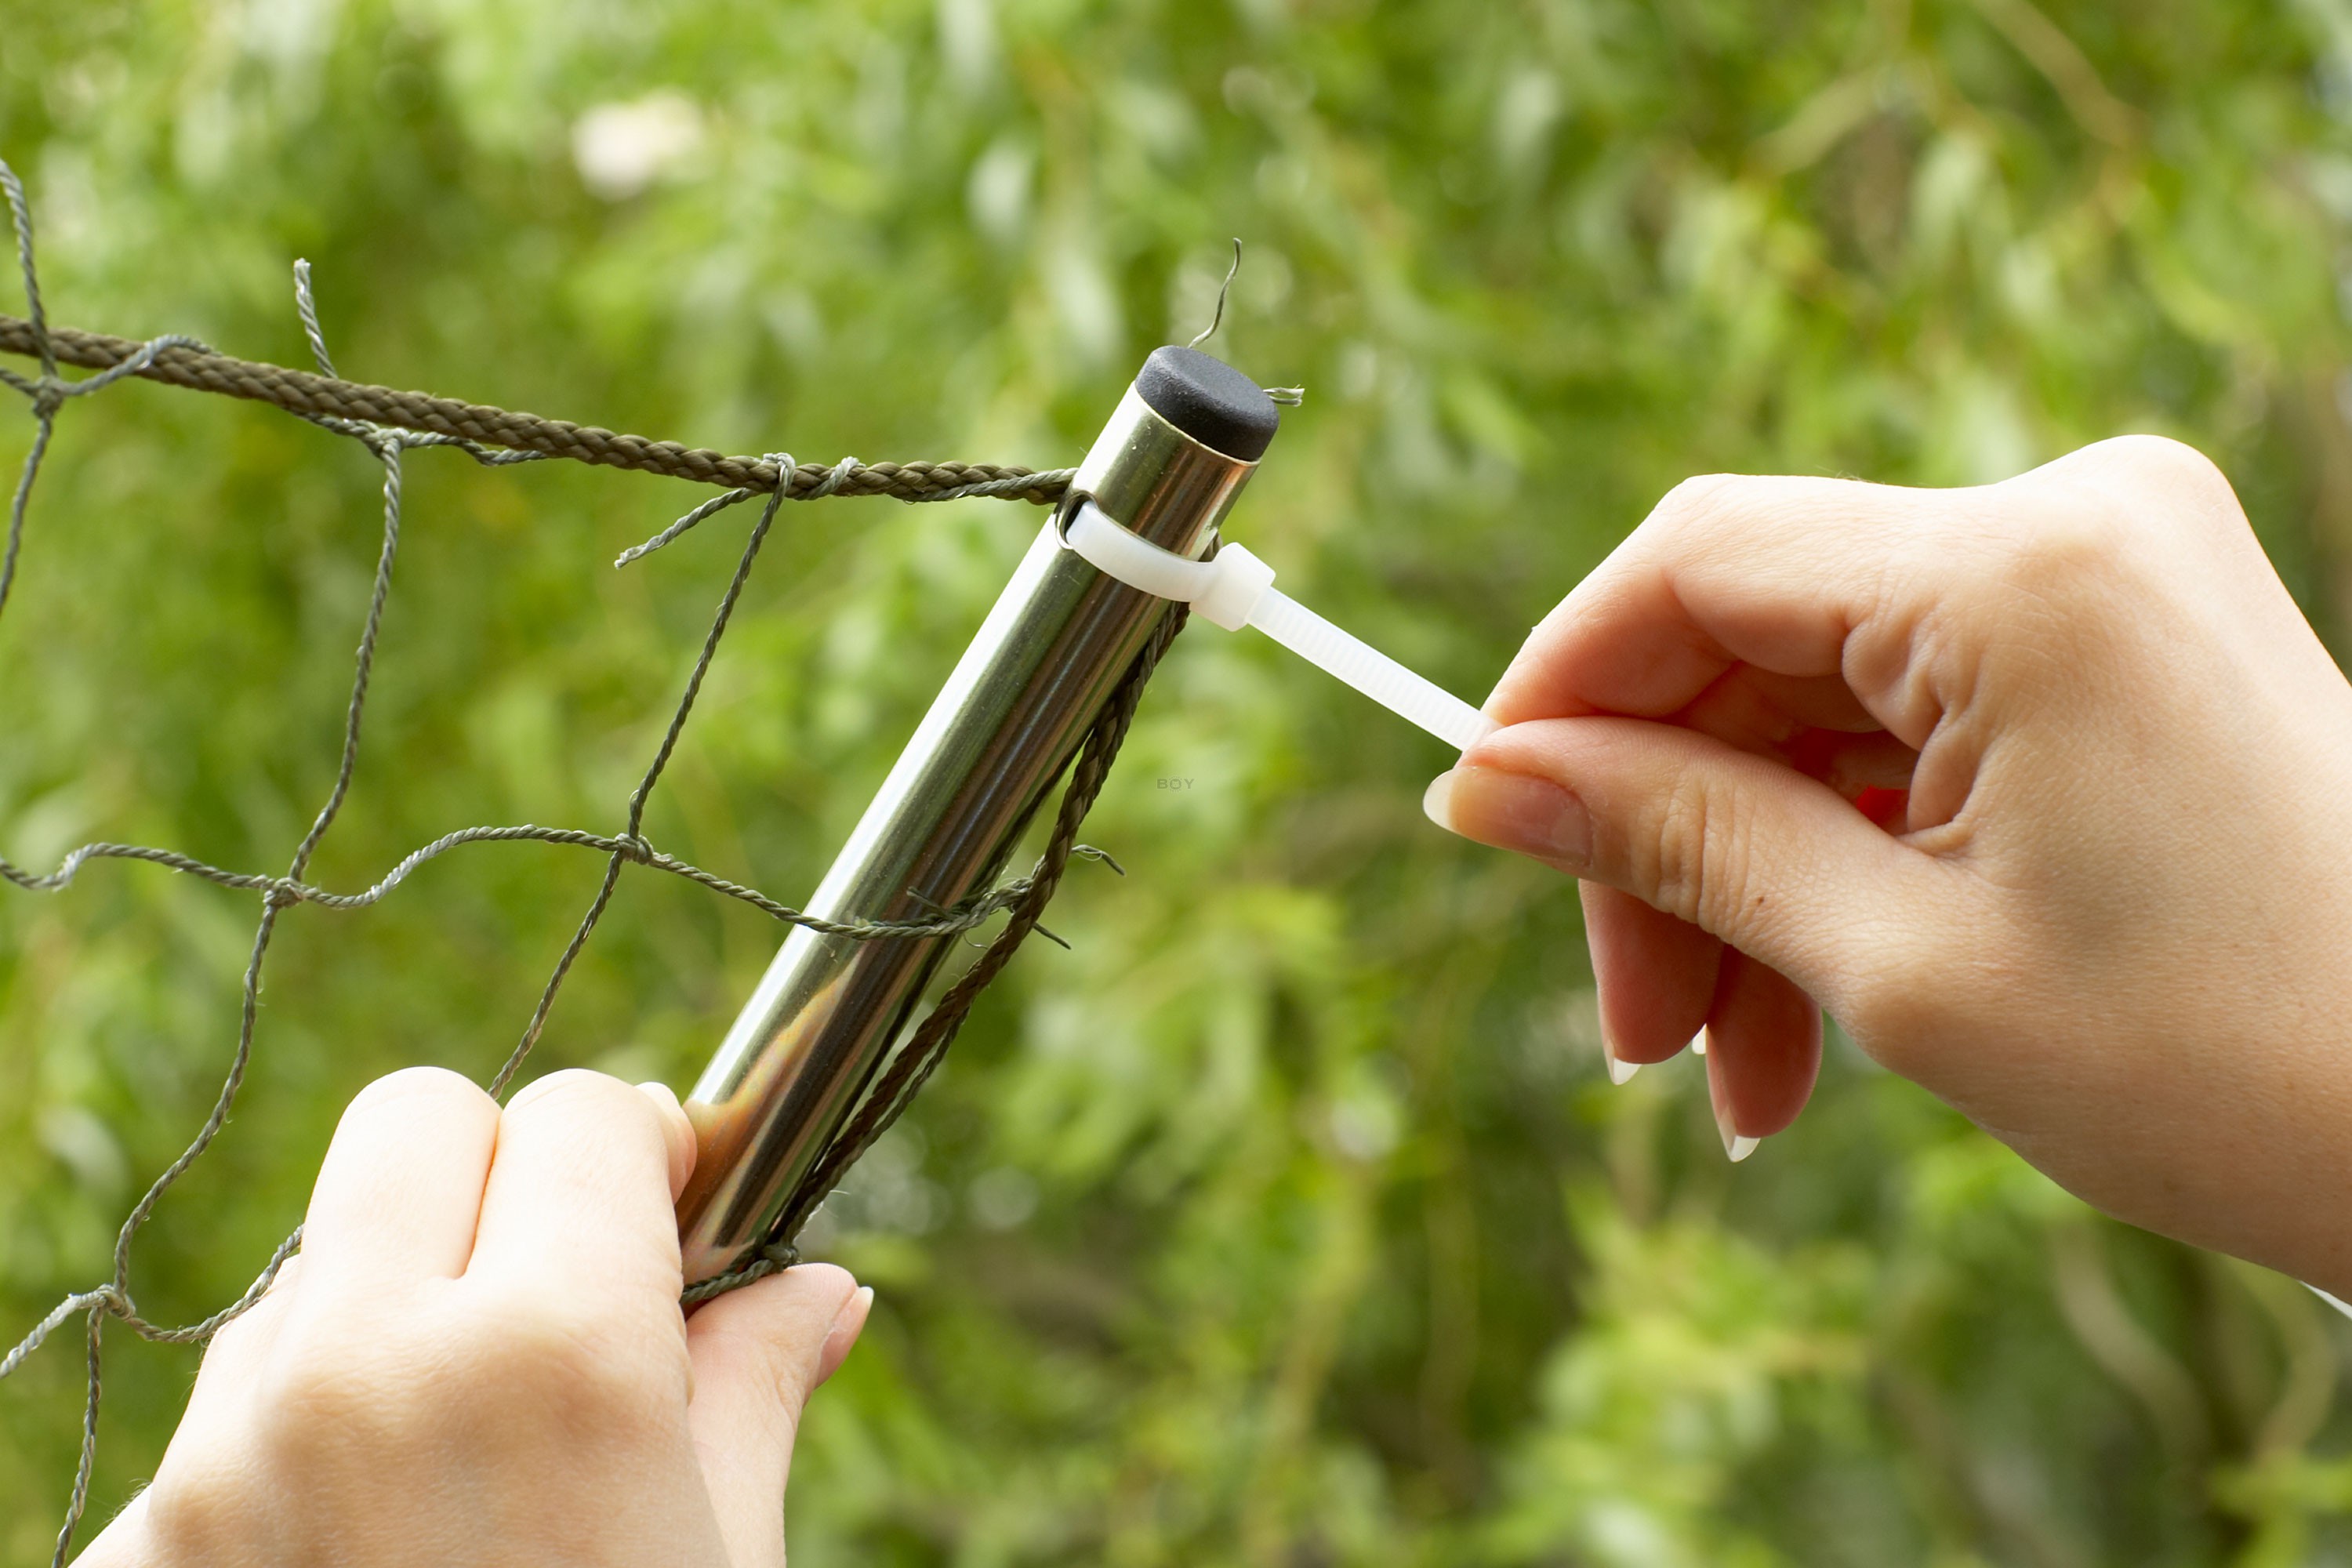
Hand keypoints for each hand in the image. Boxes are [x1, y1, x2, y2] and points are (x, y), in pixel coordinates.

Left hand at [78, 1067, 869, 1567]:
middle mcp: (357, 1376)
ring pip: (308, 1275)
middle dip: (500, 1176)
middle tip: (564, 1286)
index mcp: (548, 1359)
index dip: (644, 1153)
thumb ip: (754, 1390)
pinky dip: (298, 1452)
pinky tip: (369, 1567)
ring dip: (391, 1315)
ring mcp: (214, 1473)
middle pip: (412, 1124)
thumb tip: (820, 1287)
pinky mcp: (124, 1566)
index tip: (673, 1208)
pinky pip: (222, 1428)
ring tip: (469, 1470)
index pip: (579, 1118)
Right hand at [1424, 436, 2351, 1294]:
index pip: (1694, 561)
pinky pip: (1920, 721)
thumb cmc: (2236, 1067)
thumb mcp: (1902, 965)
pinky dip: (1849, 852)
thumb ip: (1677, 841)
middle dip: (1670, 840)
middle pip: (1754, 644)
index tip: (1487, 818)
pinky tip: (1813, 1011)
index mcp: (2020, 572)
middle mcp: (2071, 523)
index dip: (1561, 691)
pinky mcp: (2132, 636)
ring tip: (1737, 1075)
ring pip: (1825, 702)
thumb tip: (1488, 782)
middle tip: (1641, 1029)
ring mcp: (2112, 572)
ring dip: (1754, 876)